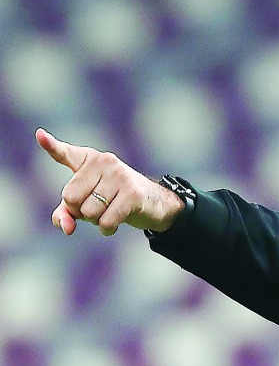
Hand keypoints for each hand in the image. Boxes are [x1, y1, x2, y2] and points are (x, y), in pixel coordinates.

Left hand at [35, 128, 184, 236]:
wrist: (153, 203)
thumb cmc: (114, 200)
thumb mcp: (86, 203)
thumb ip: (66, 214)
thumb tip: (67, 228)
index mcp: (88, 159)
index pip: (65, 153)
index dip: (51, 146)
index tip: (40, 136)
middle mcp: (103, 162)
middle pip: (70, 198)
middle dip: (79, 211)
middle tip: (95, 208)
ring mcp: (119, 176)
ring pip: (88, 212)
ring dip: (95, 221)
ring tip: (107, 213)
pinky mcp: (132, 194)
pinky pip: (106, 221)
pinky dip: (106, 229)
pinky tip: (112, 225)